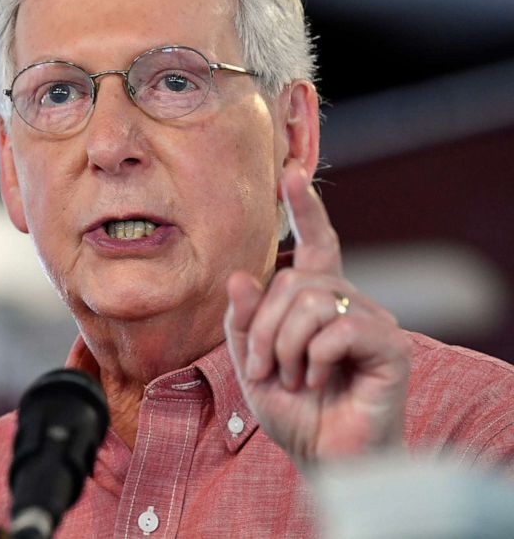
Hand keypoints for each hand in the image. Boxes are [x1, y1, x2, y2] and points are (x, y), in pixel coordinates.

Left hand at [224, 160, 410, 465]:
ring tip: (294, 378)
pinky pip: (339, 328)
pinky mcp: (391, 346)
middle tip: (263, 368)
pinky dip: (315, 358)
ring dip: (284, 345)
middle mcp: (349, 303)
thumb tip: (241, 276)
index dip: (305, 210)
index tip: (291, 173)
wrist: (324, 459)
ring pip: (312, 300)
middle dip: (263, 326)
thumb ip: (243, 321)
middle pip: (294, 279)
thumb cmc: (294, 412)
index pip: (316, 245)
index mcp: (318, 303)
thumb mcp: (251, 364)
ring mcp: (373, 321)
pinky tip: (319, 381)